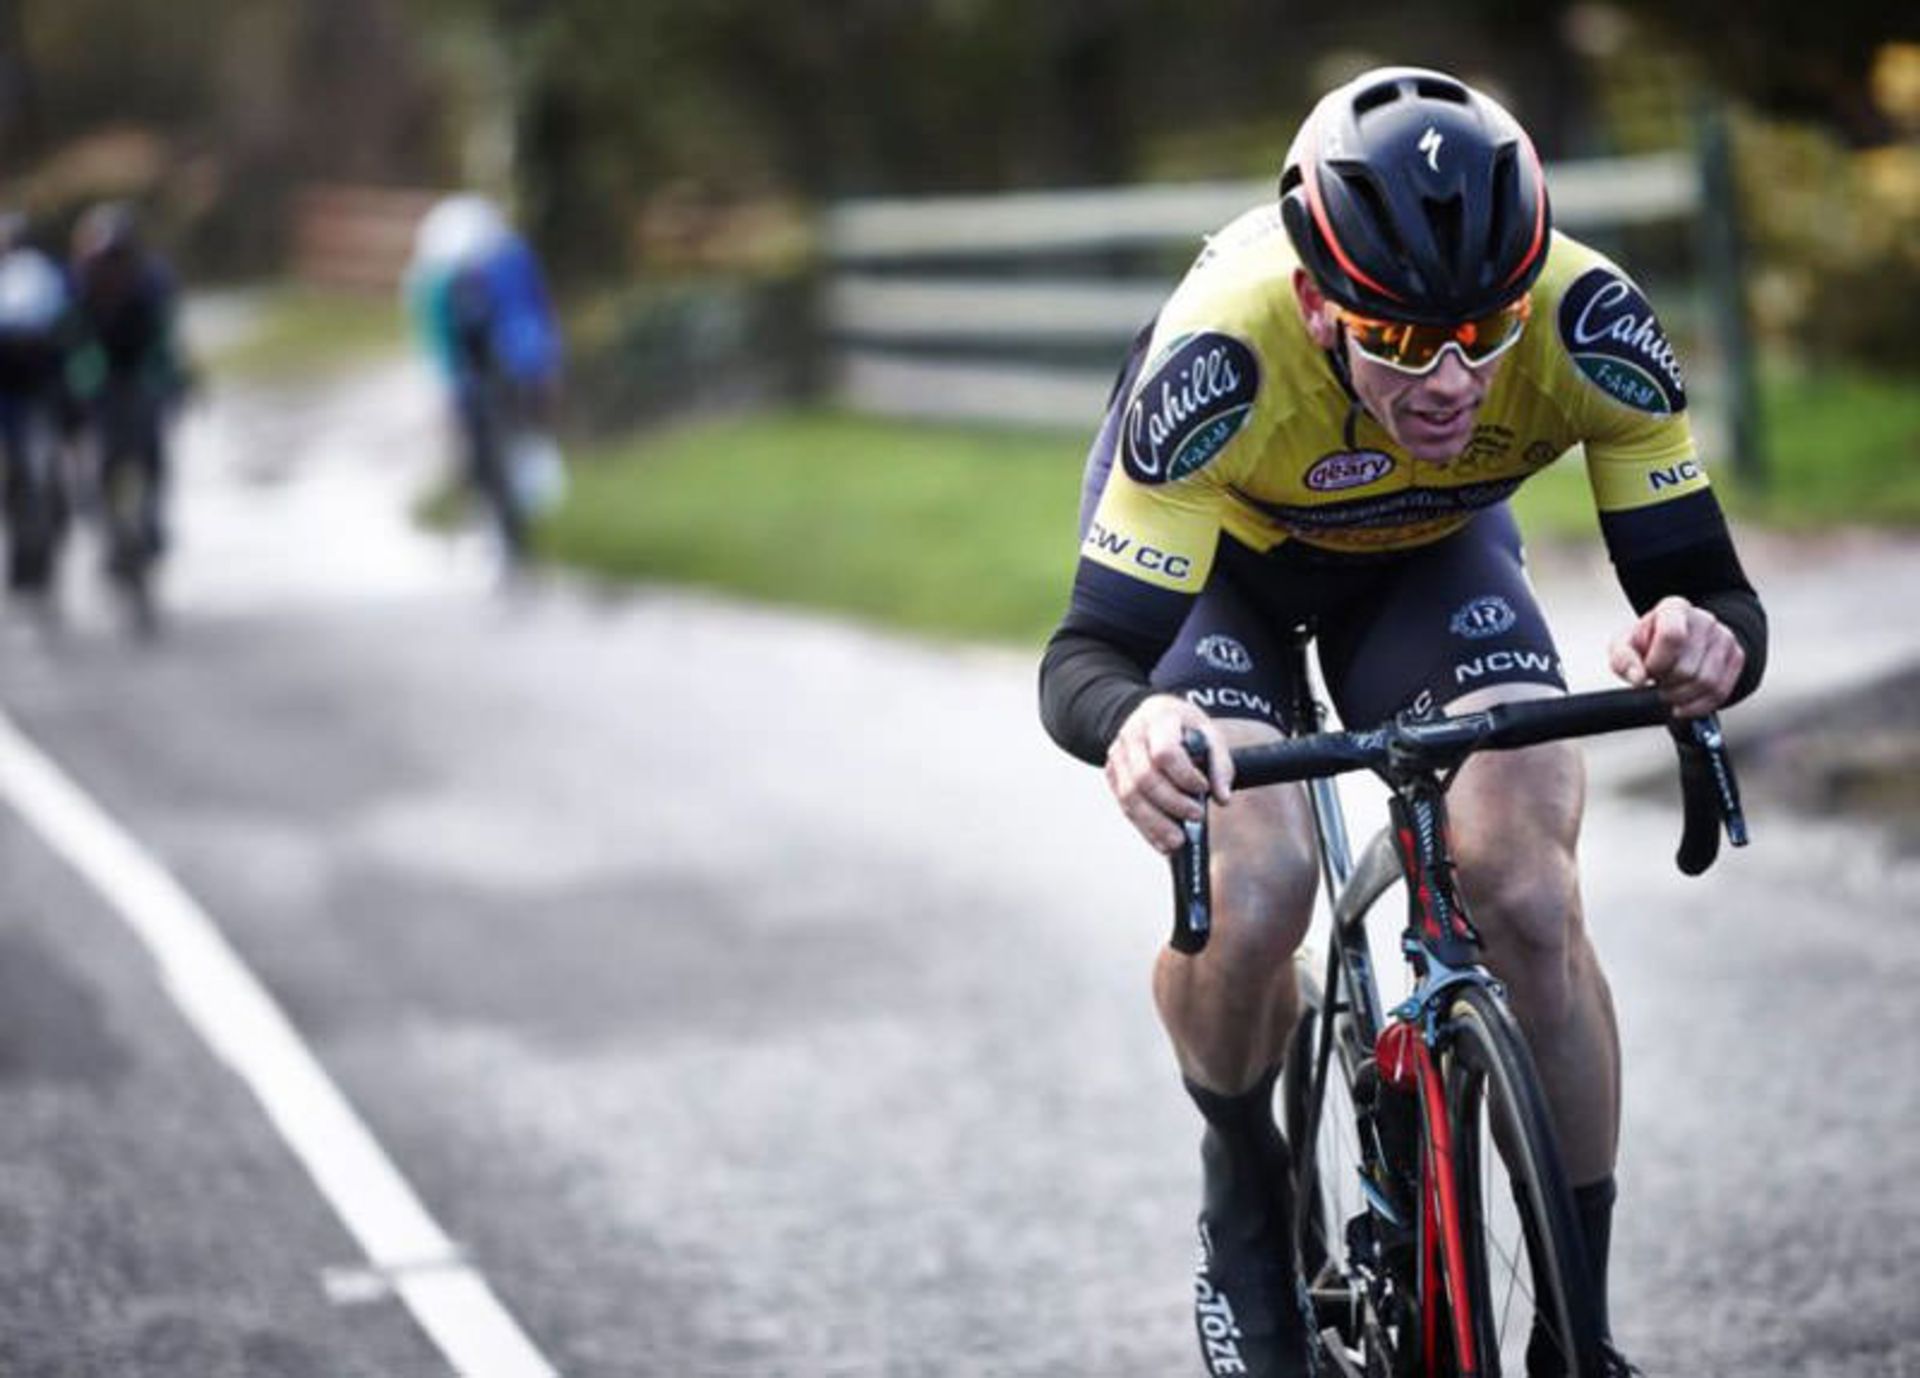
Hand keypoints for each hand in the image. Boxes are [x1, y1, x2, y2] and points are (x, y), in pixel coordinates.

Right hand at [1104, 694, 1234, 852]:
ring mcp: (1117, 756)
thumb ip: (1220, 764)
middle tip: (1196, 816)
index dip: (1184, 775)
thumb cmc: (1183, 727)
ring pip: (1130, 796)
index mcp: (1157, 718)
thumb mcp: (1208, 733)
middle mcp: (1131, 736)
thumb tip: (1223, 798)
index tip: (1203, 788)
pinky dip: (1145, 827)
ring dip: (1155, 823)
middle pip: (1144, 777)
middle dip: (1172, 803)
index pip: (1164, 752)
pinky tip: (1162, 842)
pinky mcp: (1112, 775)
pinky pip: (1125, 806)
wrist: (1151, 717)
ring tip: (1178, 841)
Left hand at [1607, 595, 1744, 718]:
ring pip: (1706, 682)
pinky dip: (1699, 706)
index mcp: (1674, 608)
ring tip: (1669, 692)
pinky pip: (1721, 691)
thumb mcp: (1624, 646)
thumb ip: (1623, 659)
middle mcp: (1703, 619)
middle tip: (1658, 682)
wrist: (1675, 644)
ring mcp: (1724, 637)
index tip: (1648, 671)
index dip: (1657, 663)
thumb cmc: (1648, 643)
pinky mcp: (1736, 656)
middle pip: (1687, 667)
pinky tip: (1684, 705)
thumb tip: (1638, 678)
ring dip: (1681, 697)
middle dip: (1666, 685)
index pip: (1672, 636)